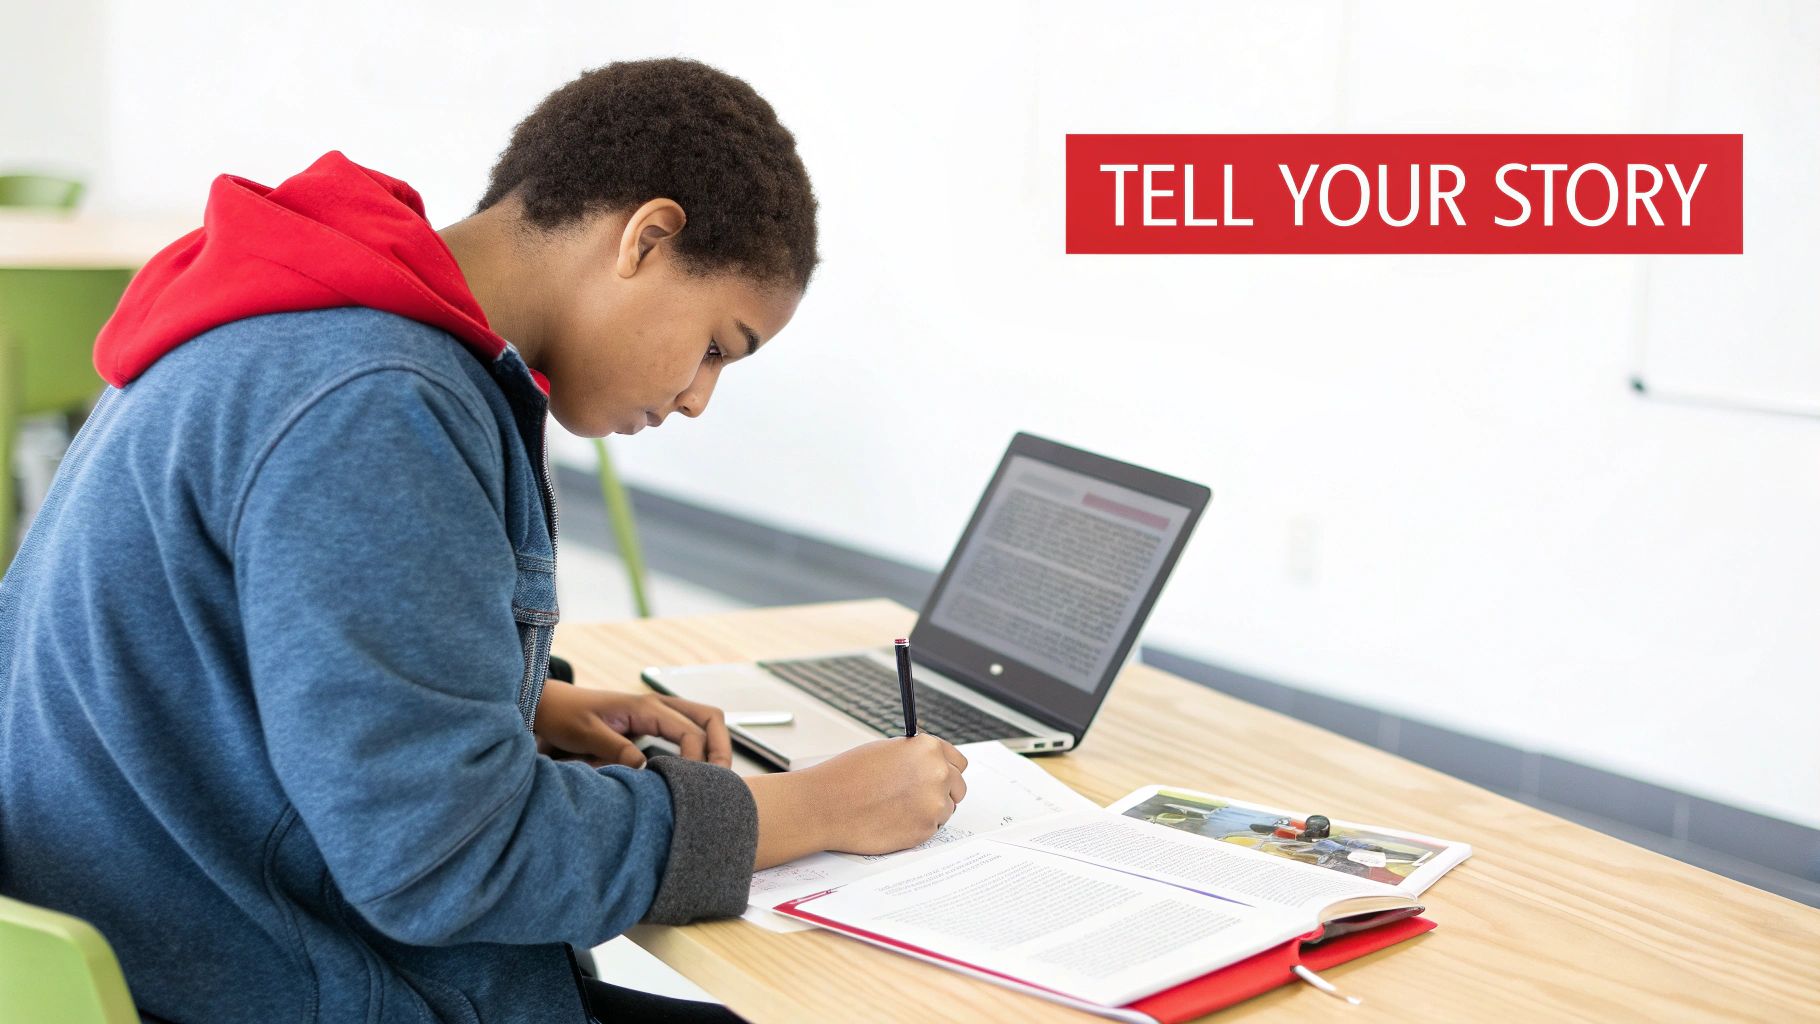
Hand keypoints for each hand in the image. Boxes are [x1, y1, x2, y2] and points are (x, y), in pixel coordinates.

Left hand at [534, 679, 731, 768]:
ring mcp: (657, 712)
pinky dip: (701, 746)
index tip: (689, 788)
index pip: (690, 732)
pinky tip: (696, 771)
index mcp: (645, 707)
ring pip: (704, 721)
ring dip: (715, 746)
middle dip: (721, 748)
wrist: (549, 705)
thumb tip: (645, 769)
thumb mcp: (586, 734)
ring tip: (716, 779)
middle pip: (710, 718)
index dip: (698, 760)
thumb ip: (615, 749)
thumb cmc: (565, 716)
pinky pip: (689, 729)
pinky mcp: (652, 722)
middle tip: (723, 781)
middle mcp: (657, 705)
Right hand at [745, 735, 968, 867]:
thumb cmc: (847, 776)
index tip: (939, 776)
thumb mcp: (886, 750)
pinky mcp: (926, 830)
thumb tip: (931, 764)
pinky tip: (893, 820)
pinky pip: (932, 829)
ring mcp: (934, 804)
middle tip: (918, 796)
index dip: (946, 769)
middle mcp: (938, 774)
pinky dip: (918, 827)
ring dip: (930, 810)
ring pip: (947, 809)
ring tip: (898, 808)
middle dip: (943, 791)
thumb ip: (915, 756)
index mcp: (928, 749)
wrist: (826, 806)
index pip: (958, 761)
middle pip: (959, 787)